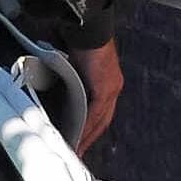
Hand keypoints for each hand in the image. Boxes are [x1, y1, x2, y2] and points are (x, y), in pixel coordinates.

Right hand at [68, 38, 122, 156]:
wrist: (89, 30)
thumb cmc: (84, 42)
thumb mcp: (80, 67)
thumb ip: (77, 81)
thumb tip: (66, 90)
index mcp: (110, 83)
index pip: (103, 112)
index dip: (93, 128)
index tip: (84, 139)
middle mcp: (114, 88)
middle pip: (103, 120)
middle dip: (91, 137)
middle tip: (80, 151)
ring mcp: (112, 89)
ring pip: (100, 120)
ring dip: (88, 136)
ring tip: (77, 149)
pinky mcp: (105, 89)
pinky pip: (95, 114)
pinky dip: (86, 127)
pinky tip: (78, 136)